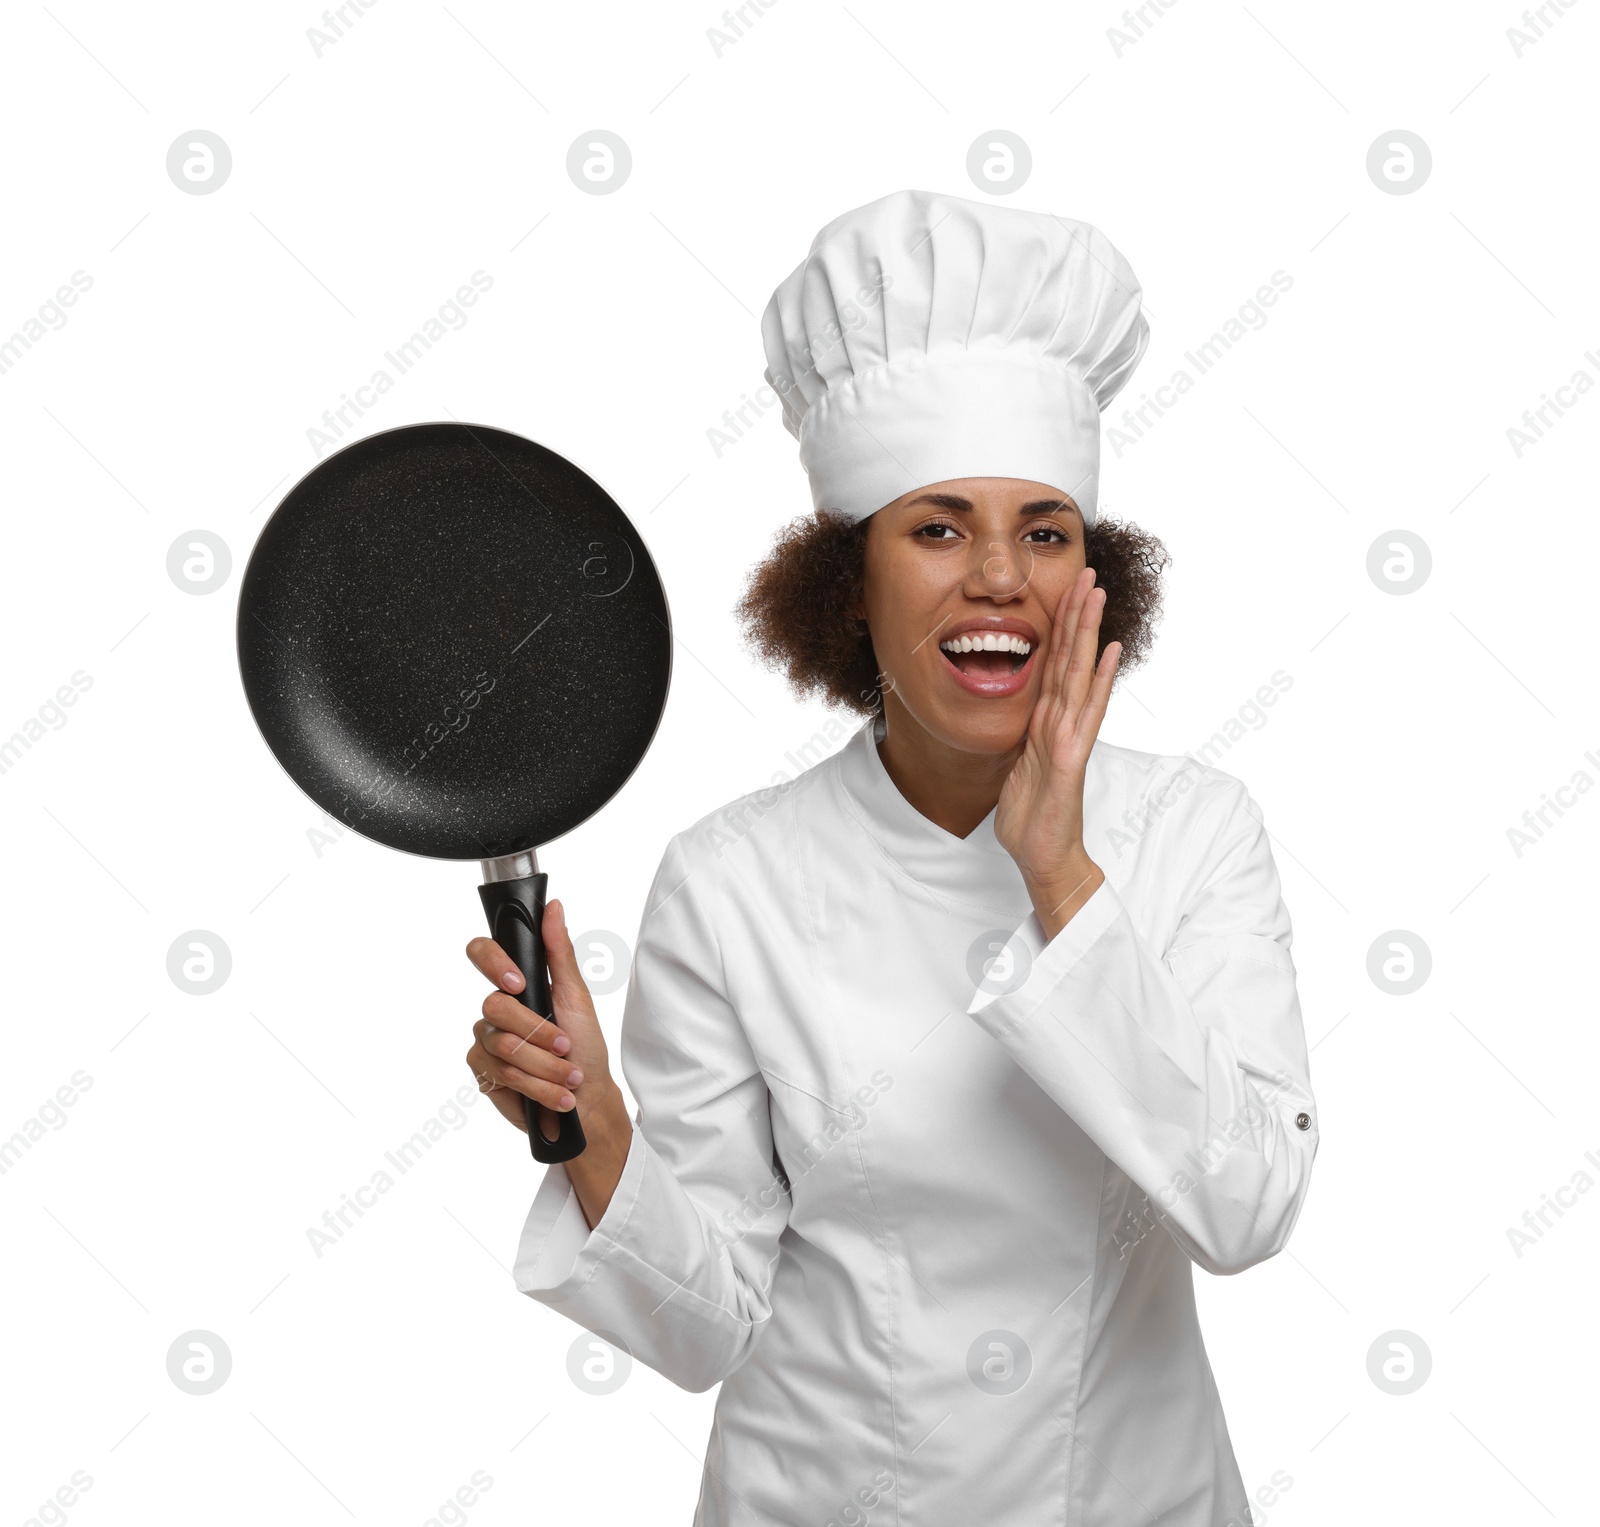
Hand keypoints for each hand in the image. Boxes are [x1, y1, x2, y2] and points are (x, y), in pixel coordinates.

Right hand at [464, 898, 632, 1227]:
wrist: (587, 1102)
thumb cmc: (585, 1048)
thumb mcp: (576, 997)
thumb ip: (559, 952)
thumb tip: (553, 907)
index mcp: (517, 985)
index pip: (483, 954)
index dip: (494, 963)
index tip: (520, 983)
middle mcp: (497, 1011)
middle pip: (495, 1006)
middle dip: (539, 1033)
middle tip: (565, 1046)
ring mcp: (487, 1042)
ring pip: (502, 1045)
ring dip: (544, 1066)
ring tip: (568, 1076)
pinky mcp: (484, 1074)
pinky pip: (499, 1073)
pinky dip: (536, 1086)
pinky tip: (555, 1095)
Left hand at [994, 567, 1118, 939]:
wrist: (1041, 855)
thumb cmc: (1030, 815)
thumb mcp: (1014, 763)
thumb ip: (1019, 734)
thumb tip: (1014, 714)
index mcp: (1045, 721)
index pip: (1054, 663)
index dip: (1059, 626)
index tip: (1065, 589)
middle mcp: (1061, 721)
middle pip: (1071, 657)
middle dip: (1077, 614)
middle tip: (1087, 572)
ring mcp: (1070, 736)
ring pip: (1079, 674)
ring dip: (1089, 632)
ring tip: (1098, 595)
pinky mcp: (1071, 757)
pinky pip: (1086, 712)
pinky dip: (1098, 681)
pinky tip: (1110, 652)